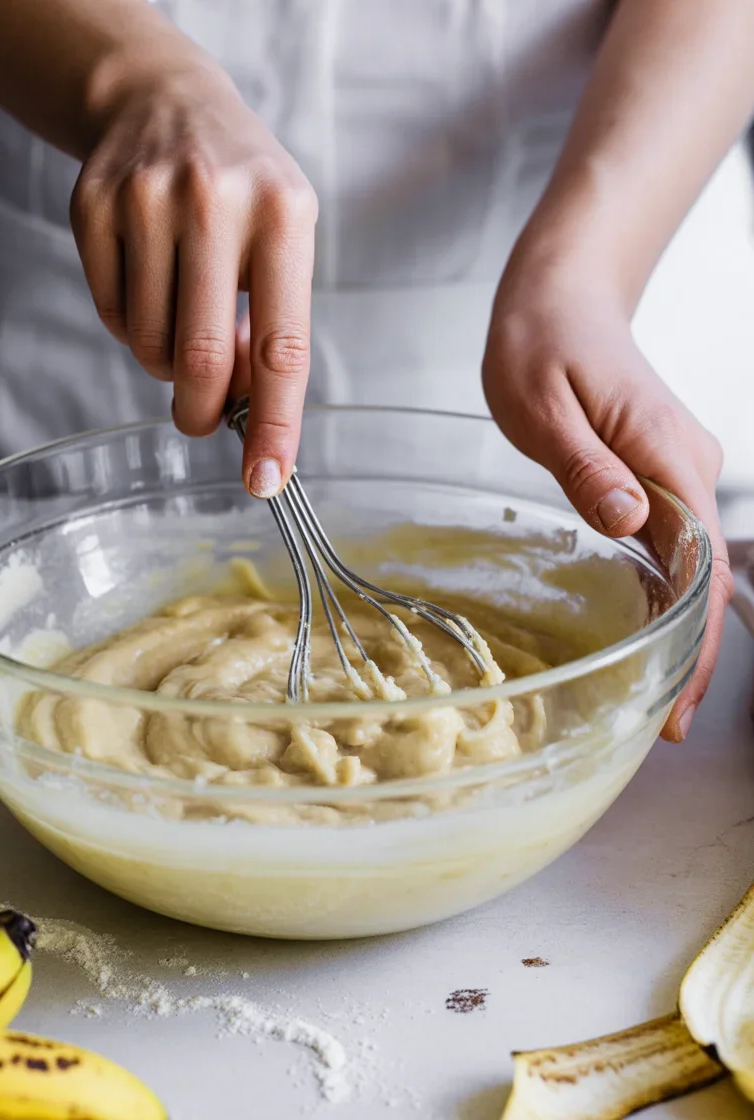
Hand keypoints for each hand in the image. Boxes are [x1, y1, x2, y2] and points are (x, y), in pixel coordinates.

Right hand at [69, 46, 317, 497]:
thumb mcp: (283, 239)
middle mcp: (214, 202)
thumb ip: (271, 322)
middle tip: (202, 418)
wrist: (163, 102)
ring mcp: (145, 201)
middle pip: (200, 360)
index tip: (266, 481)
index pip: (283, 348)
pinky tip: (148, 287)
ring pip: (148, 344)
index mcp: (282, 216)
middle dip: (202, 411)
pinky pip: (110, 314)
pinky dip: (131, 327)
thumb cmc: (242, 191)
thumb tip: (247, 410)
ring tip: (181, 321)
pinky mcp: (92, 207)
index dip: (276, 425)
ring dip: (165, 363)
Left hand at [483, 261, 732, 741]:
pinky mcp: (658, 471)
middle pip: (705, 574)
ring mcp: (677, 468)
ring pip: (693, 562)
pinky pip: (674, 542)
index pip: (698, 563)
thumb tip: (630, 525)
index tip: (681, 697)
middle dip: (692, 650)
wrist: (564, 296)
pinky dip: (668, 592)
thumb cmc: (543, 342)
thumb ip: (586, 467)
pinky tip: (649, 628)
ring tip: (659, 693)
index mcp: (663, 454)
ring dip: (681, 627)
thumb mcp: (543, 405)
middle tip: (667, 720)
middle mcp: (686, 465)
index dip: (694, 637)